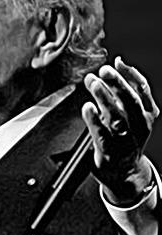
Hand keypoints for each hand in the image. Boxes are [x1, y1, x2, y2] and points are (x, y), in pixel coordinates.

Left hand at [81, 56, 158, 204]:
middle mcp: (139, 126)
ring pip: (117, 116)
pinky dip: (94, 120)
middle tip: (102, 71)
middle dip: (116, 83)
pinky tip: (87, 108)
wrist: (126, 172)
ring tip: (93, 83)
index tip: (116, 63)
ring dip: (104, 97)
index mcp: (147, 114)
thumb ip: (128, 88)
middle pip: (130, 101)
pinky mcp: (108, 151)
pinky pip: (101, 134)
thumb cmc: (127, 136)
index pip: (142, 90)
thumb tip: (118, 62)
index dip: (130, 74)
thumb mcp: (135, 112)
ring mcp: (124, 139)